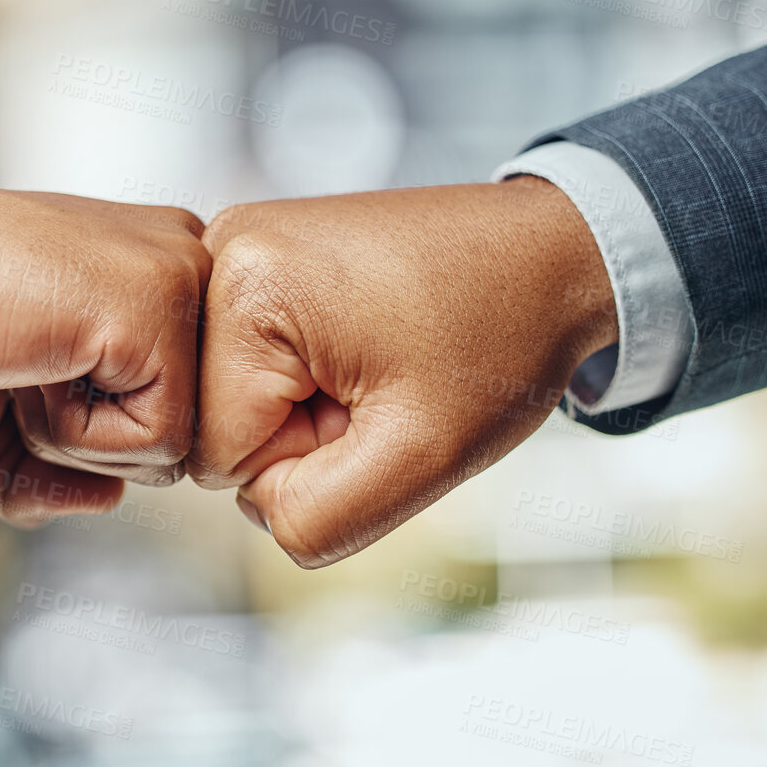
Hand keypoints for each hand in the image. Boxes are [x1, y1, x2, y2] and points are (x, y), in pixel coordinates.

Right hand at [0, 136, 209, 525]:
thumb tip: (106, 499)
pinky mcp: (157, 302)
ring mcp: (174, 276)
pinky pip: (158, 440)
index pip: (176, 409)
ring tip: (18, 359)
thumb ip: (49, 473)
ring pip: (180, 442)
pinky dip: (74, 433)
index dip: (88, 431)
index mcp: (148, 273)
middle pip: (188, 433)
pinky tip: (25, 363)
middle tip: (13, 369)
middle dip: (90, 441)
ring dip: (77, 437)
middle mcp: (175, 260)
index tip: (16, 368)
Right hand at [190, 177, 618, 567]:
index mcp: (246, 290)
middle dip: (301, 433)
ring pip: (230, 398)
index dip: (308, 461)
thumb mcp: (421, 456)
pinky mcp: (257, 256)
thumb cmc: (501, 335)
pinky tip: (360, 346)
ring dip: (304, 406)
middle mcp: (219, 251)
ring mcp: (236, 247)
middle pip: (214, 423)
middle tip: (381, 386)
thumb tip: (259, 513)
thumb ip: (318, 519)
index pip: (218, 455)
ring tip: (374, 363)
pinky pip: (250, 363)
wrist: (552, 253)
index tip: (375, 407)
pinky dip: (303, 375)